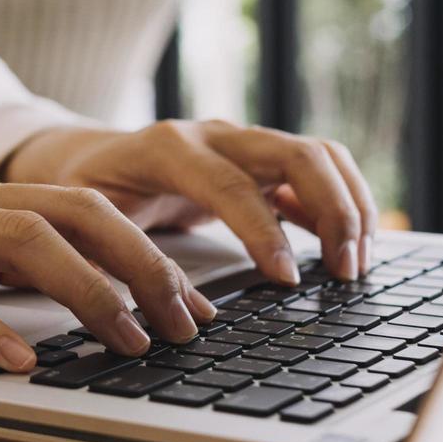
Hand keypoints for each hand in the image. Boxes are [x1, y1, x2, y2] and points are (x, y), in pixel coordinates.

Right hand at [0, 173, 218, 371]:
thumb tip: (61, 294)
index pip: (84, 208)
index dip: (148, 253)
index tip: (192, 305)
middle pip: (74, 213)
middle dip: (142, 267)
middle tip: (183, 326)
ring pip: (21, 240)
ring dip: (85, 291)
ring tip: (125, 341)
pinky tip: (19, 362)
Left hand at [2, 120, 379, 284]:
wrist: (85, 156)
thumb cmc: (86, 191)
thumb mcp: (88, 222)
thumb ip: (123, 256)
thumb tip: (171, 308)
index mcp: (167, 148)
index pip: (231, 185)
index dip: (265, 233)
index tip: (288, 280)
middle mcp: (214, 133)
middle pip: (296, 153)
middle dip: (333, 211)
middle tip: (346, 271)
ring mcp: (242, 140)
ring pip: (319, 155)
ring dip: (349, 205)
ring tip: (357, 263)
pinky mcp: (259, 157)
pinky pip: (316, 169)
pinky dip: (340, 203)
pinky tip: (345, 246)